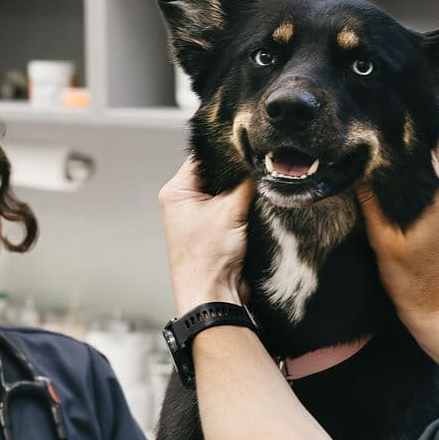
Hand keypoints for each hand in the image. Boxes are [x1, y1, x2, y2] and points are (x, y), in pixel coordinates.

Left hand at [158, 157, 250, 313]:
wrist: (213, 297)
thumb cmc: (207, 260)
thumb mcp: (230, 210)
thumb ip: (246, 182)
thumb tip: (259, 163)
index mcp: (177, 192)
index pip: (204, 156)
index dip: (226, 148)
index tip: (249, 142)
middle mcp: (186, 202)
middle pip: (218, 172)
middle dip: (239, 171)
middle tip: (260, 164)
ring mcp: (201, 217)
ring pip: (229, 191)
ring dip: (245, 191)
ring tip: (262, 184)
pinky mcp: (217, 231)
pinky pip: (235, 209)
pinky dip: (248, 206)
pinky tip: (261, 203)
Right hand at [359, 140, 438, 333]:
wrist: (436, 308)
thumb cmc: (413, 281)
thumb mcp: (382, 239)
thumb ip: (371, 201)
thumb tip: (358, 170)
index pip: (430, 146)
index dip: (408, 133)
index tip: (386, 127)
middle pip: (438, 150)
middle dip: (413, 142)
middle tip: (385, 139)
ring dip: (417, 160)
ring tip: (389, 158)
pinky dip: (422, 176)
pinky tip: (400, 181)